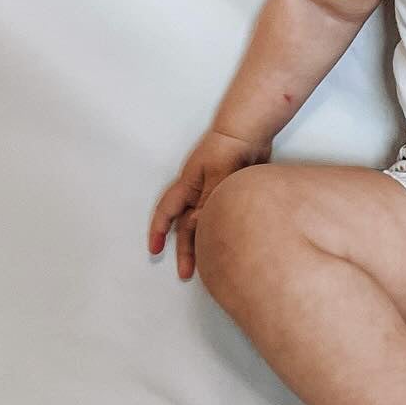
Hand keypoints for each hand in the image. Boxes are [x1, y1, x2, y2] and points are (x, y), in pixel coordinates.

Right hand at [148, 128, 272, 280]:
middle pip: (185, 225)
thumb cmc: (229, 149)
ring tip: (209, 265)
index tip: (154, 250)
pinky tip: (227, 241)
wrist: (250, 131)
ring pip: (202, 222)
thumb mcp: (217, 179)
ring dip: (202, 242)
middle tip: (187, 273)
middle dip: (184, 249)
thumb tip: (194, 227)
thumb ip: (207, 203)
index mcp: (188, 186)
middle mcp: (197, 190)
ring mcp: (212, 190)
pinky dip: (219, 229)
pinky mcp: (229, 190)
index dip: (159, 231)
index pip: (167, 212)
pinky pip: (219, 215)